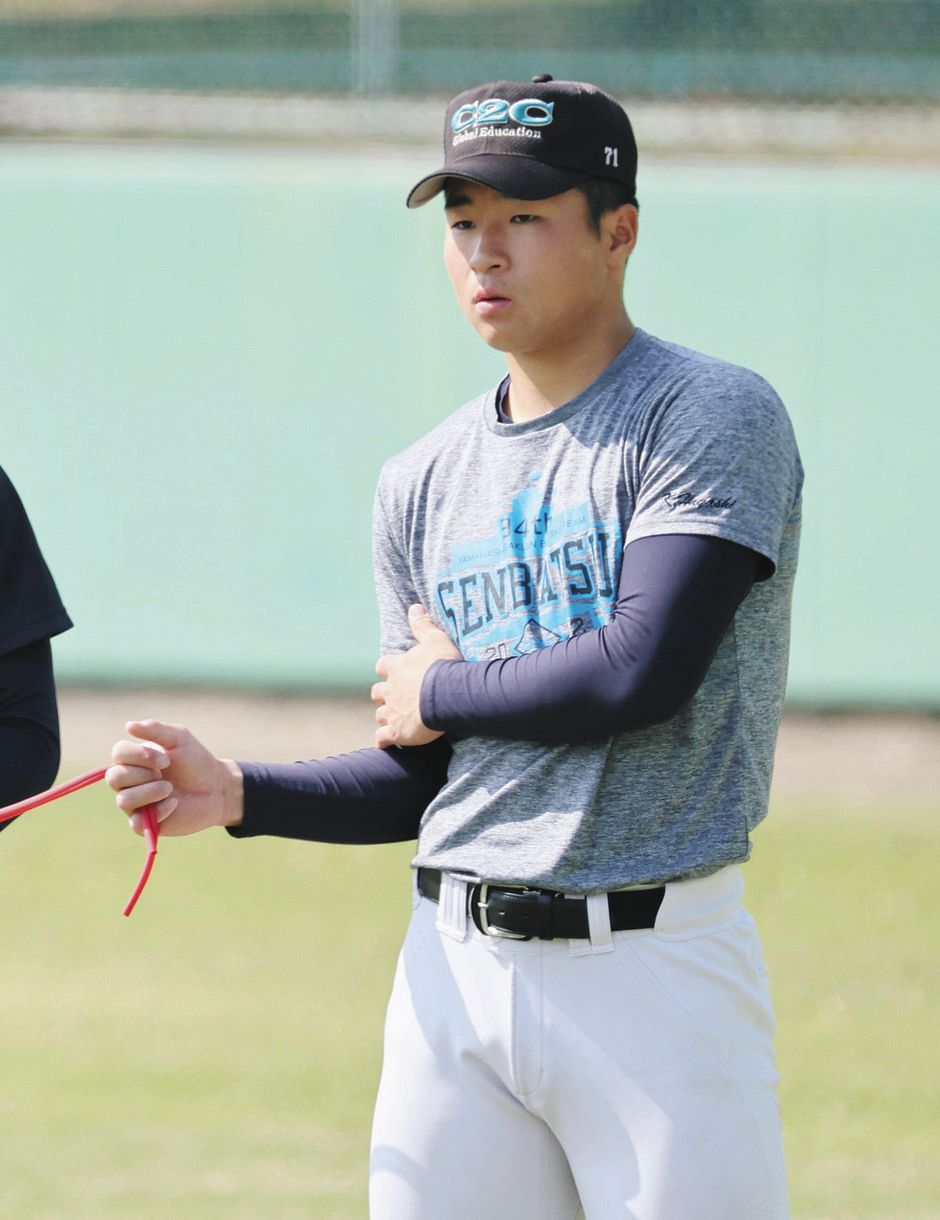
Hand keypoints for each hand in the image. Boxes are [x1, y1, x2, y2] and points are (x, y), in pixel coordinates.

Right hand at [106, 719, 243, 835]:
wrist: (217, 788)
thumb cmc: (196, 762)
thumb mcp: (179, 739)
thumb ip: (156, 730)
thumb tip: (128, 725)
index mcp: (135, 759)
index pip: (118, 753)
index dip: (138, 755)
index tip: (166, 760)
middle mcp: (130, 782)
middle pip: (114, 777)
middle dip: (142, 775)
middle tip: (165, 774)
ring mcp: (136, 804)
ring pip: (123, 800)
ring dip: (149, 792)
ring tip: (170, 789)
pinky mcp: (145, 824)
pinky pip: (136, 823)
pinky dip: (158, 811)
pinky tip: (174, 804)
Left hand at [372, 604, 460, 747]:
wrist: (447, 694)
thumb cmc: (443, 666)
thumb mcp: (435, 639)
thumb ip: (423, 624)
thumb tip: (414, 606)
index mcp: (397, 667)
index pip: (383, 666)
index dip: (388, 669)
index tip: (394, 671)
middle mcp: (390, 689)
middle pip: (377, 692)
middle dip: (384, 694)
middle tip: (397, 697)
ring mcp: (392, 711)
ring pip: (380, 715)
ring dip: (385, 716)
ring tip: (396, 719)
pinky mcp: (397, 732)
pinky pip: (383, 738)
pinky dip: (383, 740)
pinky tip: (386, 742)